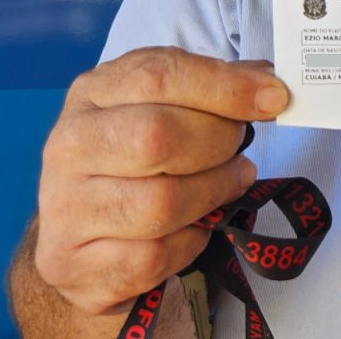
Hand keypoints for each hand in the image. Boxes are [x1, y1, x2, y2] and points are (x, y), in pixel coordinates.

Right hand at [33, 47, 288, 314]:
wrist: (80, 246)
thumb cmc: (130, 166)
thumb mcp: (160, 112)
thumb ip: (211, 89)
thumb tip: (268, 79)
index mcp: (91, 94)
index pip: (158, 75)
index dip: (225, 86)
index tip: (274, 98)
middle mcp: (68, 147)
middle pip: (157, 136)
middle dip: (218, 143)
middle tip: (239, 150)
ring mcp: (66, 209)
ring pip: (161, 202)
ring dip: (214, 194)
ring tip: (229, 184)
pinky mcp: (75, 265)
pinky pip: (156, 254)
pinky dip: (190, 242)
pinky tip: (194, 228)